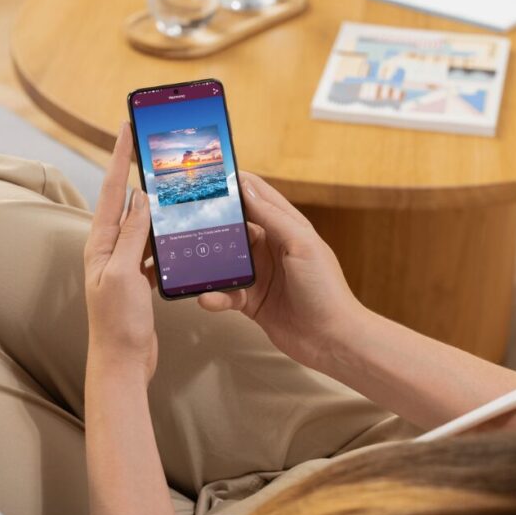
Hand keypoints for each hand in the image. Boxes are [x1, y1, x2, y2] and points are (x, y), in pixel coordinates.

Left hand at [84, 122, 156, 385]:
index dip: (118, 157)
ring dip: (154, 204)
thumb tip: (141, 197)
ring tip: (170, 184)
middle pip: (124, 201)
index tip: (126, 128)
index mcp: (99, 243)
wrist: (122, 362)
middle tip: (152, 148)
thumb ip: (132, 235)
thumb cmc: (117, 323)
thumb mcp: (123, 274)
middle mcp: (107, 249)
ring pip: (141, 224)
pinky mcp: (136, 277)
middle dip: (136, 172)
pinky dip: (163, 234)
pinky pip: (150, 246)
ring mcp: (122, 263)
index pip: (110, 190)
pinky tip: (177, 230)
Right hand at [198, 173, 362, 371]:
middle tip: (184, 216)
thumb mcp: (300, 244)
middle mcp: (271, 248)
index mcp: (286, 227)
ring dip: (208, 262)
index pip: (257, 196)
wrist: (331, 340)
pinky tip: (207, 297)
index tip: (209, 174)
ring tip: (187, 259)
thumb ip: (272, 216)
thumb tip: (246, 187)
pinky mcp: (251, 301)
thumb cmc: (324, 289)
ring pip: (225, 261)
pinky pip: (225, 293)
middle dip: (212, 222)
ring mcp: (260, 274)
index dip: (236, 184)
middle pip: (235, 227)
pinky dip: (215, 295)